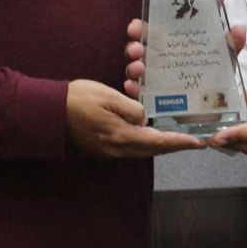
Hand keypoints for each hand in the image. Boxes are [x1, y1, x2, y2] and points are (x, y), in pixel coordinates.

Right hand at [66, 78, 205, 156]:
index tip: (200, 142)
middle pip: (154, 150)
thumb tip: (145, 118)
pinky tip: (152, 134)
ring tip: (179, 136)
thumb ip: (131, 108)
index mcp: (121, 136)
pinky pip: (132, 147)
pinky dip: (147, 142)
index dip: (181, 142)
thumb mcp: (108, 96)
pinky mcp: (103, 148)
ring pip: (144, 150)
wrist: (47, 113)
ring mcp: (110, 151)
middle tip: (195, 140)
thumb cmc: (76, 100)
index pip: (159, 141)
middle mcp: (118, 149)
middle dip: (175, 145)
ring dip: (162, 145)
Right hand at [123, 18, 244, 100]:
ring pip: (135, 71)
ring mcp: (152, 81)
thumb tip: (240, 29)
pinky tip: (133, 87)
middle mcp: (157, 61)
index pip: (151, 33)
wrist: (215, 112)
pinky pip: (139, 94)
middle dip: (134, 47)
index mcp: (172, 47)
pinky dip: (133, 90)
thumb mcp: (223, 62)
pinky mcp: (152, 101)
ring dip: (133, 68)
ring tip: (139, 69)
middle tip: (137, 49)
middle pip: (138, 50)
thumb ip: (230, 47)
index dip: (140, 29)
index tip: (135, 26)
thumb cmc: (214, 79)